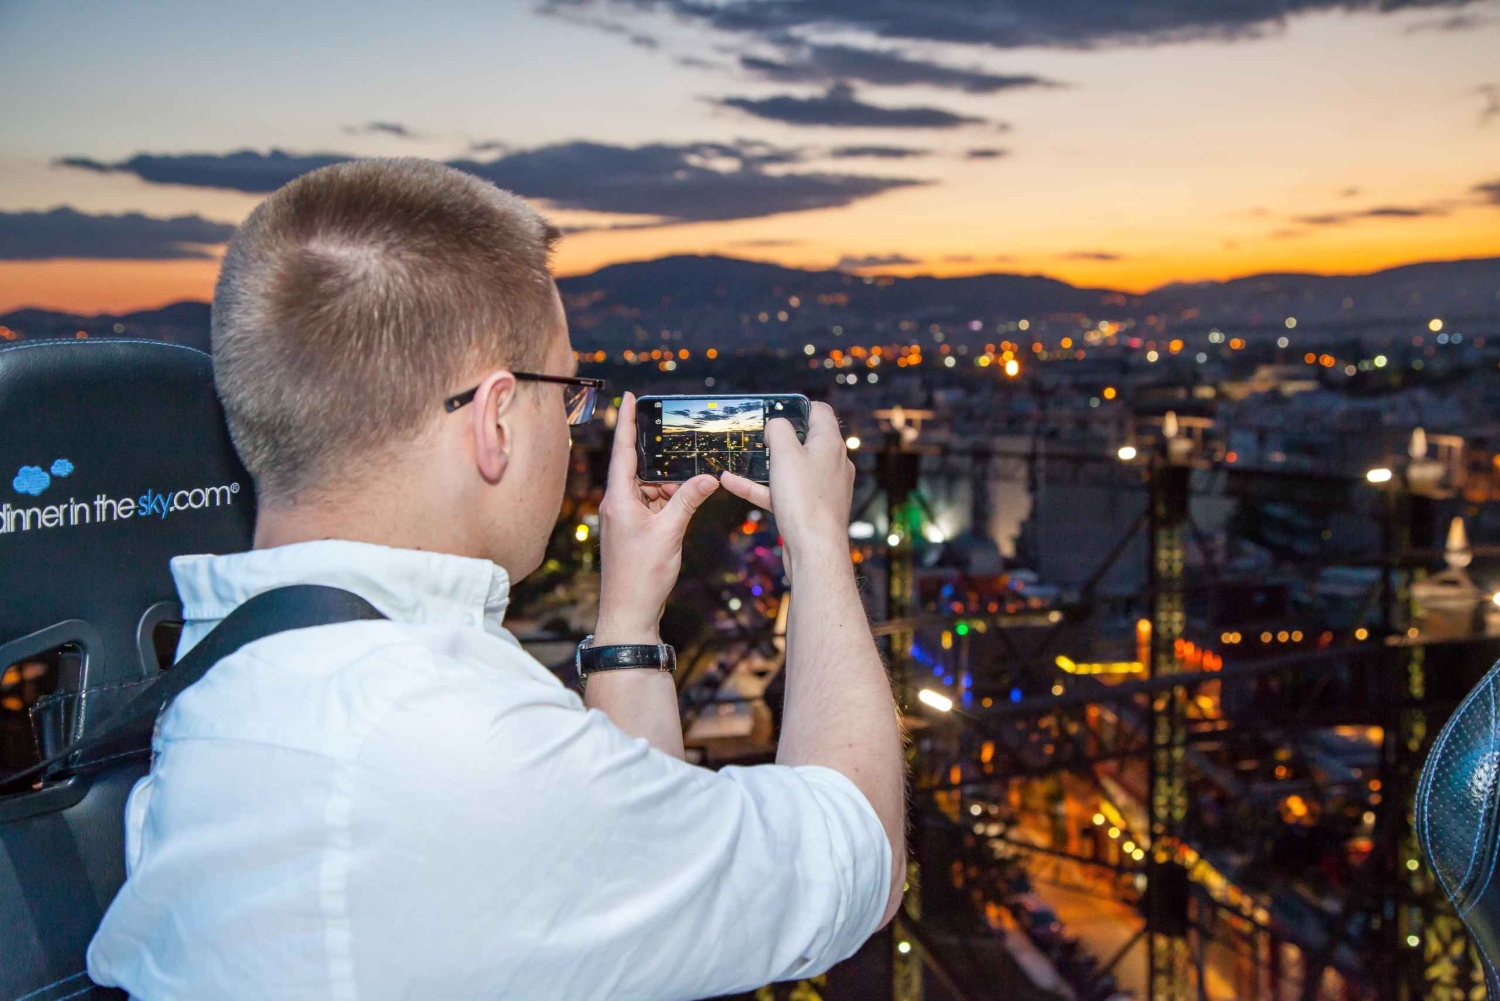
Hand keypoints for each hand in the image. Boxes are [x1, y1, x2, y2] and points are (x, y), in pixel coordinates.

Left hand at [595, 392, 718, 644]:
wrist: (629, 613)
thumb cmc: (641, 576)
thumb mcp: (669, 533)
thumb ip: (688, 500)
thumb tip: (707, 478)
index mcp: (618, 498)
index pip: (624, 451)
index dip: (627, 422)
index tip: (630, 397)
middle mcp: (618, 504)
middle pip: (640, 468)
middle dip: (664, 462)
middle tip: (684, 448)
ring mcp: (625, 518)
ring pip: (650, 488)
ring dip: (671, 487)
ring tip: (694, 484)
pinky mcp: (635, 531)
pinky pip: (654, 505)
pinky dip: (670, 502)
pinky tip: (688, 502)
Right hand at [720, 402, 853, 579]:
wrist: (815, 551)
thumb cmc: (804, 500)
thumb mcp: (785, 454)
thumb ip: (779, 430)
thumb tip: (776, 424)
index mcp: (830, 444)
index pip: (820, 412)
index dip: (798, 406)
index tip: (776, 410)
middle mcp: (831, 463)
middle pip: (805, 439)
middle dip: (779, 437)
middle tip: (757, 435)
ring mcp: (822, 487)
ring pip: (791, 468)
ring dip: (766, 464)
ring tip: (743, 458)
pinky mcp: (810, 508)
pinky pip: (783, 491)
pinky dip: (761, 486)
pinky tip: (732, 483)